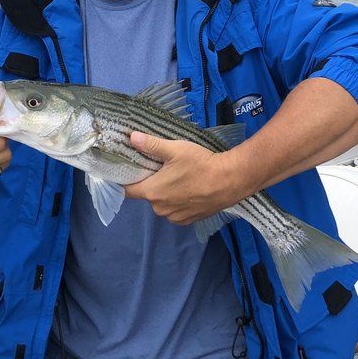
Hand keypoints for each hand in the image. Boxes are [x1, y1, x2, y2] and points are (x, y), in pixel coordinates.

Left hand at [124, 133, 250, 224]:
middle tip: (162, 167)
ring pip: (163, 203)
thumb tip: (131, 137)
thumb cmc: (200, 164)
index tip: (130, 170)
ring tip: (179, 177)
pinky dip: (179, 201)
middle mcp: (160, 209)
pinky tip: (190, 189)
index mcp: (152, 192)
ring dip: (166, 193)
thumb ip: (151, 145)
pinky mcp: (190, 221)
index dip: (126, 180)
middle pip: (147, 195)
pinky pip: (176, 211)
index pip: (127, 191)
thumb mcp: (175, 149)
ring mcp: (175, 217)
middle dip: (152, 183)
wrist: (231, 180)